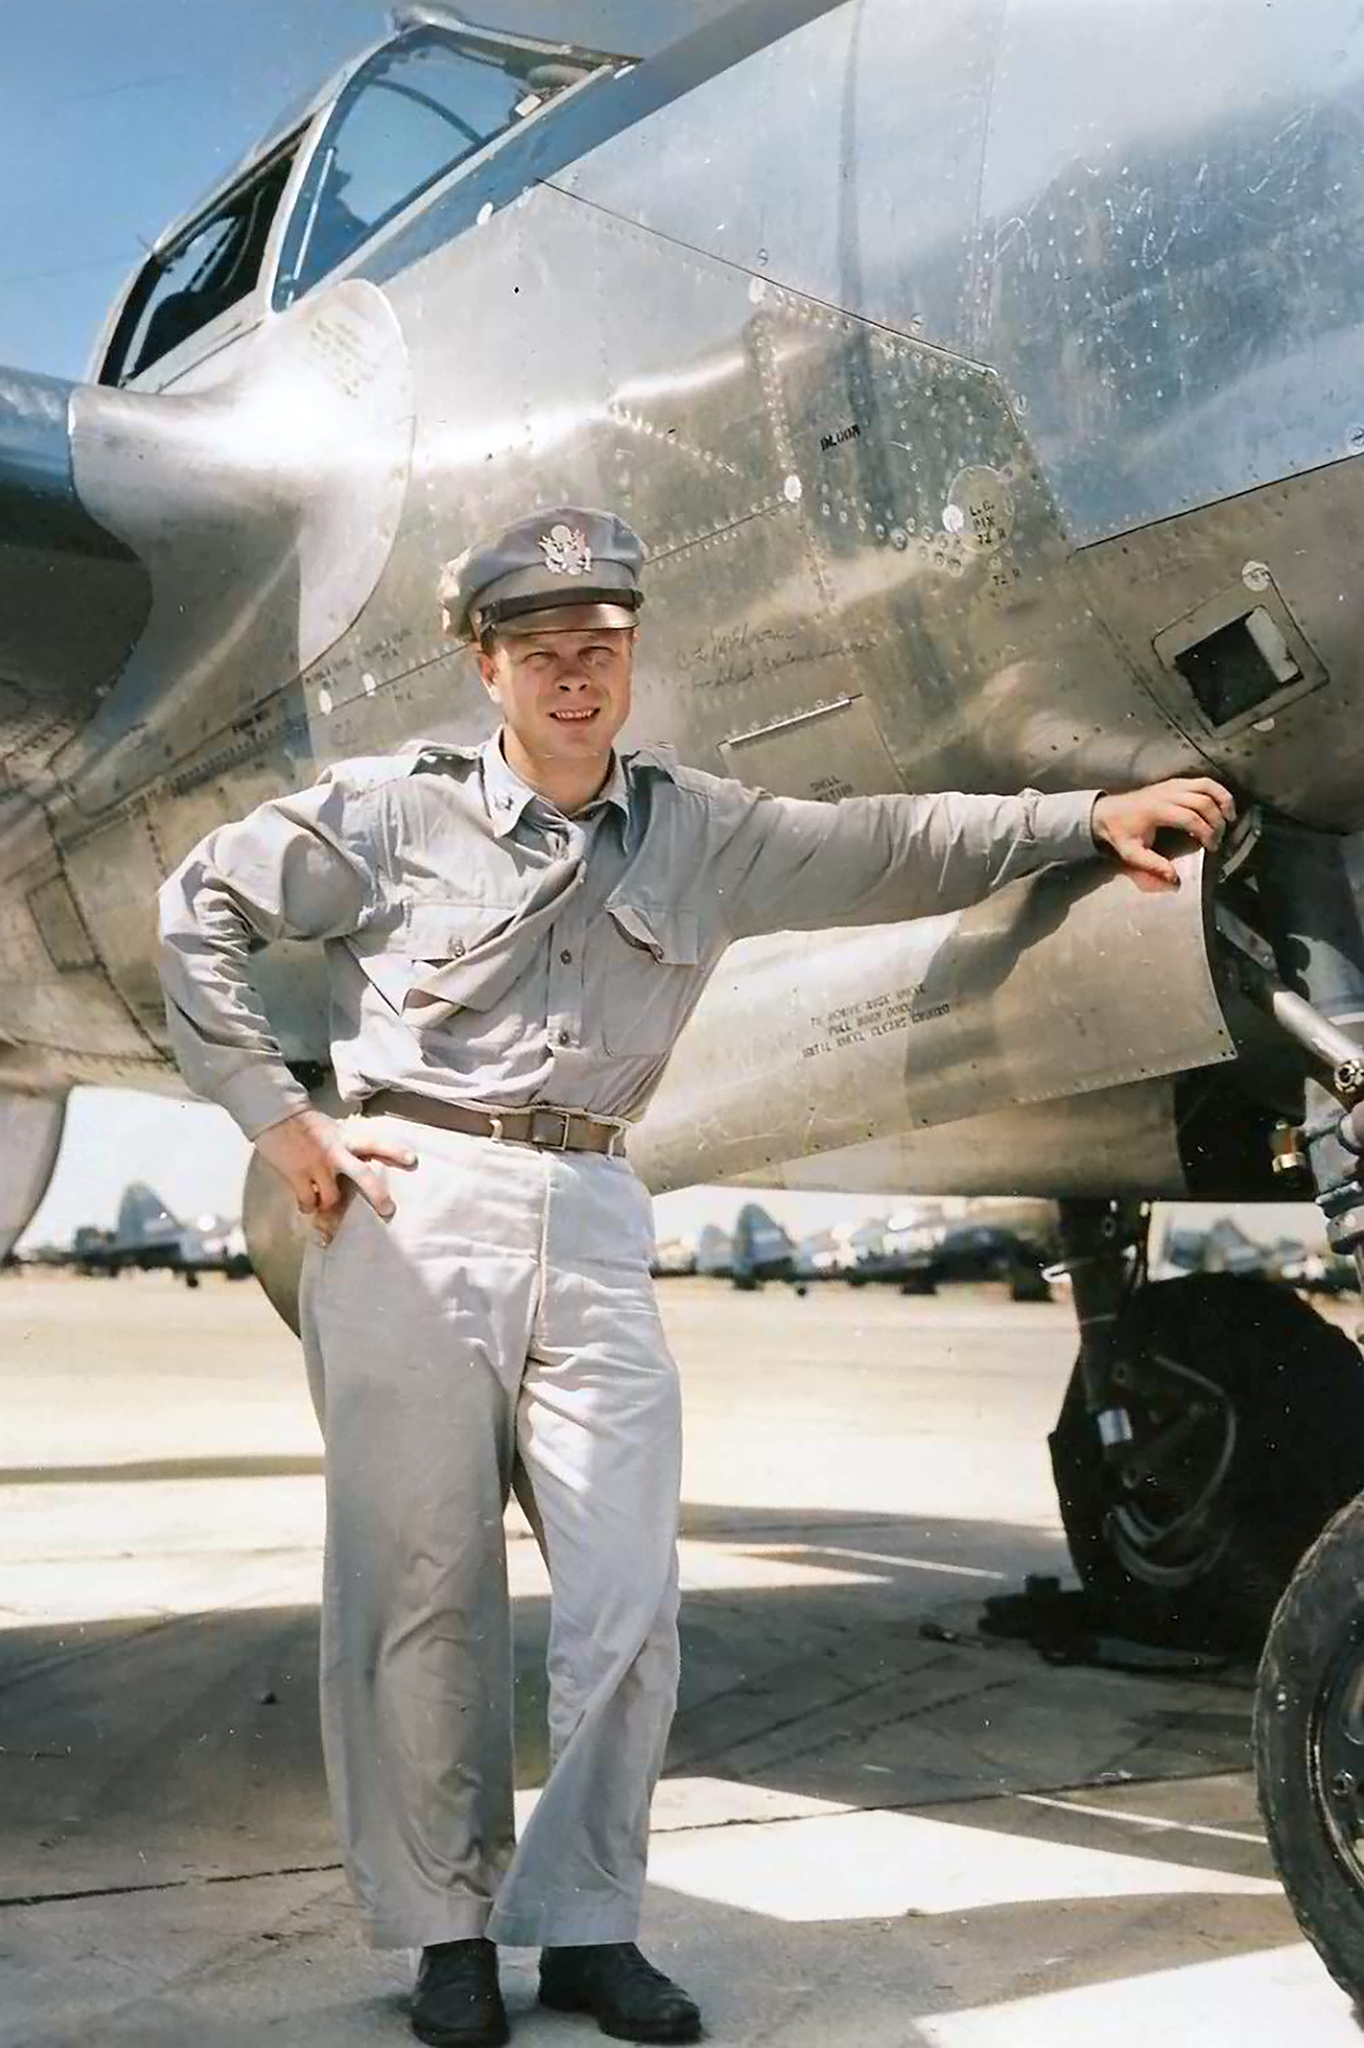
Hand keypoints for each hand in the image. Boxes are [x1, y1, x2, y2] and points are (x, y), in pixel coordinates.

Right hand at [254, 1107, 417, 1245]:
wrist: (274, 1114)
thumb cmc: (303, 1122)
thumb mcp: (331, 1130)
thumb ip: (344, 1146)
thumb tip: (353, 1163)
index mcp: (346, 1138)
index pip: (376, 1143)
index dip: (395, 1151)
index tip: (412, 1160)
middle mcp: (336, 1153)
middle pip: (364, 1177)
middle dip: (378, 1196)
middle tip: (388, 1210)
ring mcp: (318, 1167)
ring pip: (332, 1199)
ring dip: (330, 1207)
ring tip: (325, 1207)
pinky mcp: (298, 1177)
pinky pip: (308, 1202)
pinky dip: (308, 1207)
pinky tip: (306, 1205)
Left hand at [1091, 776, 1235, 890]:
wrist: (1104, 812)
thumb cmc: (1119, 833)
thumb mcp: (1131, 853)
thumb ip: (1153, 865)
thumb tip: (1175, 880)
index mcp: (1157, 810)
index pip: (1191, 818)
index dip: (1206, 832)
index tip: (1212, 848)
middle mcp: (1167, 793)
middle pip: (1203, 801)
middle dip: (1217, 821)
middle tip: (1219, 839)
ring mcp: (1172, 785)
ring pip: (1206, 786)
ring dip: (1223, 800)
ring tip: (1230, 818)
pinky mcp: (1175, 782)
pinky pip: (1202, 781)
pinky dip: (1217, 790)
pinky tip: (1222, 805)